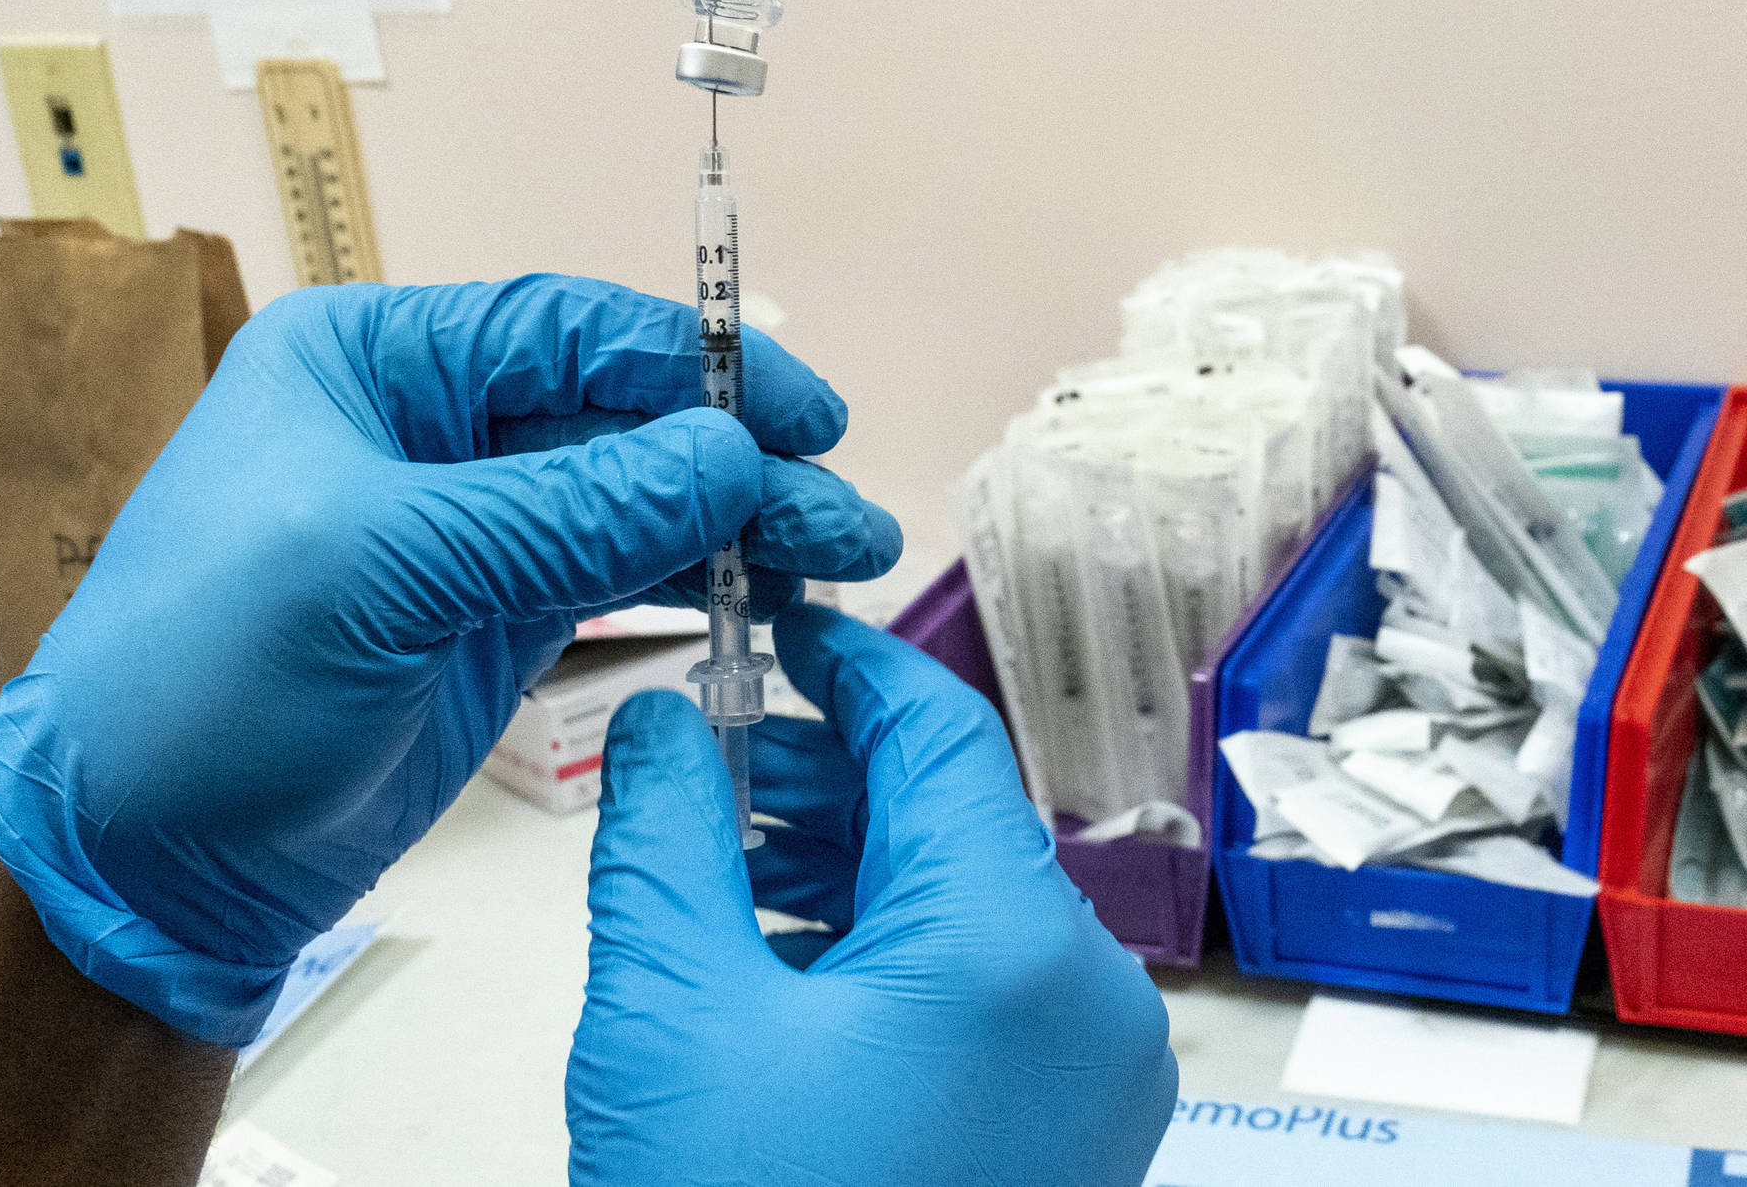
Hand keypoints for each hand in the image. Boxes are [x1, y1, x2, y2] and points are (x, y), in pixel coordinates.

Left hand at [0, 276, 900, 1044]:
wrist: (144, 861)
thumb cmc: (210, 682)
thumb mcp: (378, 570)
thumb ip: (563, 512)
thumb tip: (730, 457)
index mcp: (374, 362)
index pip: (564, 331)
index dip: (694, 364)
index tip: (804, 415)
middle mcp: (427, 426)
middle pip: (617, 413)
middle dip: (735, 458)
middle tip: (842, 518)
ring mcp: (468, 527)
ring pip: (632, 497)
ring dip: (735, 523)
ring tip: (840, 560)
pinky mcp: (495, 617)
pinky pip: (617, 574)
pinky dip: (694, 580)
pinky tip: (768, 595)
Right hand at [568, 604, 1176, 1186]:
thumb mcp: (669, 1013)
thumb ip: (661, 830)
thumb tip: (663, 719)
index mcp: (1006, 943)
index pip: (939, 731)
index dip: (846, 660)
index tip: (770, 619)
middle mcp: (1086, 997)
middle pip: (954, 816)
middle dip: (826, 774)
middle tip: (705, 758)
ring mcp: (1092, 1076)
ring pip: (966, 903)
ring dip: (847, 860)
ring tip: (720, 859)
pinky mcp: (1067, 1133)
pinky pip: (981, 989)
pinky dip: (884, 948)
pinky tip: (777, 960)